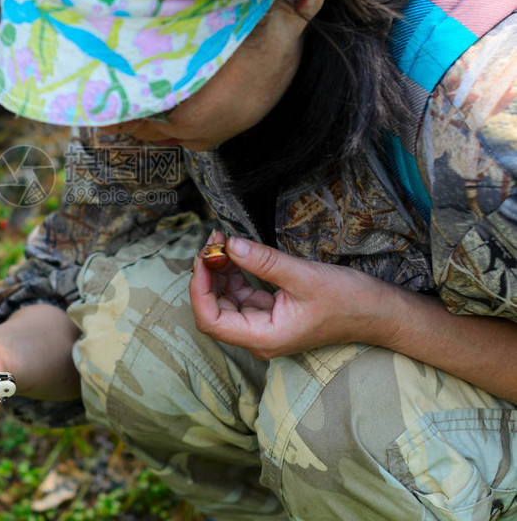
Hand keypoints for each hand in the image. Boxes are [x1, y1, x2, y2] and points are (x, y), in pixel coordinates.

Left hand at [189, 231, 399, 358]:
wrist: (380, 312)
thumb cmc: (348, 300)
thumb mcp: (303, 276)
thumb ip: (264, 262)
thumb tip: (229, 244)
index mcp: (264, 337)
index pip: (211, 321)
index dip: (199, 289)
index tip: (204, 257)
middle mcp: (259, 337)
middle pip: (214, 309)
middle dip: (208, 275)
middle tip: (213, 241)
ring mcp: (264, 326)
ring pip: (226, 300)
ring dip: (220, 271)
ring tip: (223, 241)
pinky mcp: (271, 314)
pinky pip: (242, 295)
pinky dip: (235, 274)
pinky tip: (237, 253)